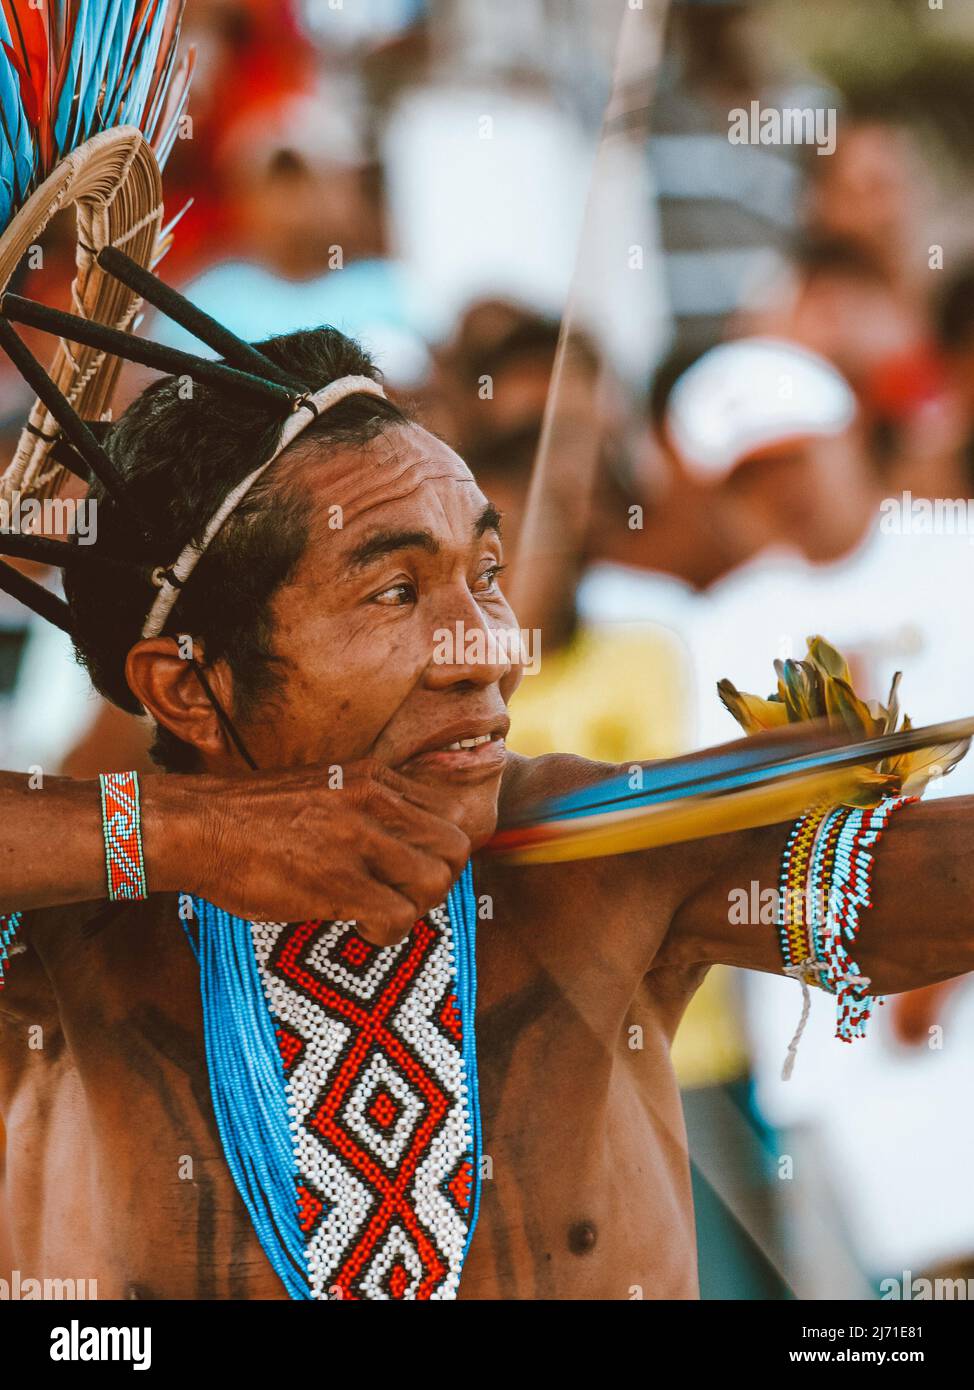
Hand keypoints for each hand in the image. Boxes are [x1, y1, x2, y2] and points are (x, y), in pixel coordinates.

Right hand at [145, 760, 470, 944]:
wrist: (196, 826)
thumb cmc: (251, 817)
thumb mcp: (323, 787)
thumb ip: (366, 802)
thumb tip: (404, 838)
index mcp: (372, 776)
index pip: (447, 810)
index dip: (438, 849)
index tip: (412, 869)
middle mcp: (373, 800)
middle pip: (455, 845)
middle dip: (439, 879)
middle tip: (405, 896)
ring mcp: (357, 839)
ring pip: (436, 880)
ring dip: (416, 907)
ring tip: (382, 913)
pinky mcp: (338, 881)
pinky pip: (399, 916)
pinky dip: (387, 933)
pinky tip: (360, 928)